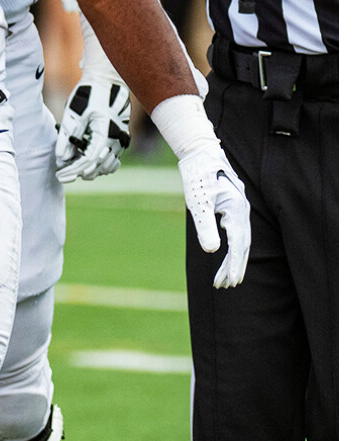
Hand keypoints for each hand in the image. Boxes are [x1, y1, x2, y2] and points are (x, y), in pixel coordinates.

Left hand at [55, 74, 132, 182]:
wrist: (107, 80)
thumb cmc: (90, 94)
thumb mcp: (75, 113)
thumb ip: (68, 136)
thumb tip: (61, 158)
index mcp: (106, 133)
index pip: (89, 160)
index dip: (73, 170)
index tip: (59, 175)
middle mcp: (117, 139)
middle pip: (98, 166)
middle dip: (79, 172)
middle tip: (63, 174)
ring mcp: (121, 139)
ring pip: (108, 165)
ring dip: (91, 170)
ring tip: (73, 170)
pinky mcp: (121, 137)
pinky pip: (114, 158)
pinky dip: (102, 165)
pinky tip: (89, 165)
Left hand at [179, 142, 249, 287]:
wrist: (200, 153)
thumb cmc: (198, 176)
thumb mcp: (198, 202)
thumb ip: (205, 226)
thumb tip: (212, 251)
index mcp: (237, 211)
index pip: (239, 245)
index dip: (234, 265)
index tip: (229, 282)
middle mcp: (242, 211)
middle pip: (242, 246)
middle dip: (234, 267)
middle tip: (226, 286)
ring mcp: (240, 209)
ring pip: (240, 240)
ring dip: (234, 260)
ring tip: (224, 278)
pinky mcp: (233, 207)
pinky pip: (237, 232)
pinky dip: (233, 247)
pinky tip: (227, 256)